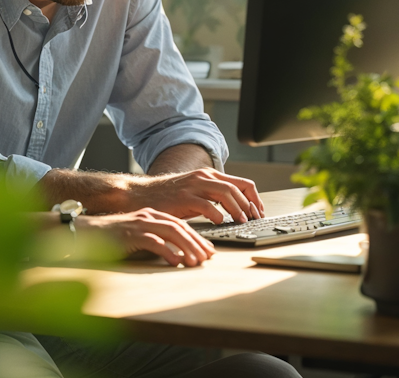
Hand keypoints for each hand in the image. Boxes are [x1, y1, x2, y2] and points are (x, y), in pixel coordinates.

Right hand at [78, 208, 216, 266]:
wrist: (86, 231)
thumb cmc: (113, 237)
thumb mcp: (139, 236)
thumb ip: (156, 240)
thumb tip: (178, 254)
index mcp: (152, 215)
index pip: (181, 225)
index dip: (197, 237)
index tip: (209, 251)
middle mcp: (148, 216)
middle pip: (180, 227)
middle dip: (197, 243)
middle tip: (208, 258)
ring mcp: (139, 224)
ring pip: (171, 232)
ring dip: (186, 247)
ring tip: (195, 262)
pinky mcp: (129, 234)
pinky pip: (152, 241)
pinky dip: (166, 251)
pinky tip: (175, 261)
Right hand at [124, 168, 264, 223]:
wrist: (140, 195)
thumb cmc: (168, 198)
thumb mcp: (194, 193)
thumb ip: (212, 196)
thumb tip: (235, 210)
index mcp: (208, 175)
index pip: (242, 183)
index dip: (254, 198)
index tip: (258, 212)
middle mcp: (203, 177)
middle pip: (236, 188)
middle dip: (249, 205)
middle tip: (253, 219)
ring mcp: (193, 186)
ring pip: (225, 193)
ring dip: (237, 208)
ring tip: (240, 221)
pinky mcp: (183, 198)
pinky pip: (206, 204)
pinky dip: (217, 214)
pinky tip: (219, 221)